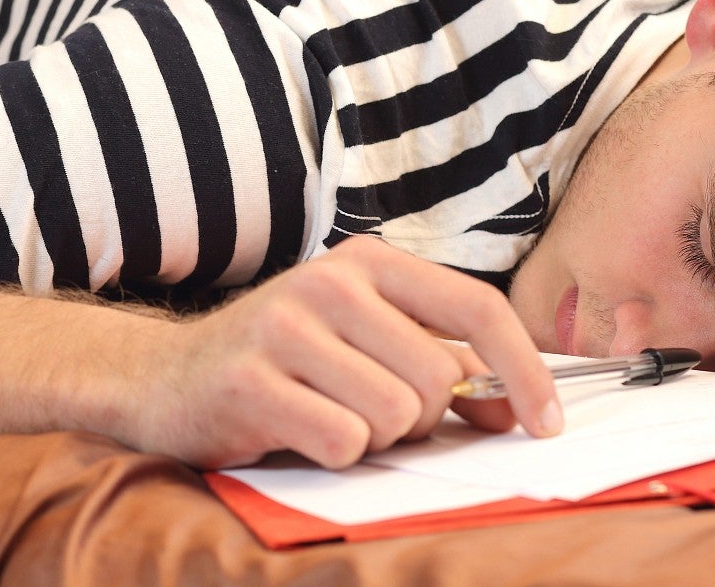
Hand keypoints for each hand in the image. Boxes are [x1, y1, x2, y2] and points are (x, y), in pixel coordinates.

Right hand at [131, 236, 561, 469]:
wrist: (166, 376)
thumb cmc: (285, 362)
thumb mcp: (367, 342)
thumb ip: (440, 364)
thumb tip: (512, 408)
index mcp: (370, 261)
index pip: (478, 307)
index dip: (525, 369)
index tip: (547, 423)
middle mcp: (331, 281)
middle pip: (439, 377)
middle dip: (419, 417)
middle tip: (369, 408)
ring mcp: (286, 325)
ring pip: (396, 414)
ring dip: (374, 437)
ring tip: (328, 414)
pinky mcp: (250, 379)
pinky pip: (344, 442)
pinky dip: (334, 454)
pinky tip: (296, 429)